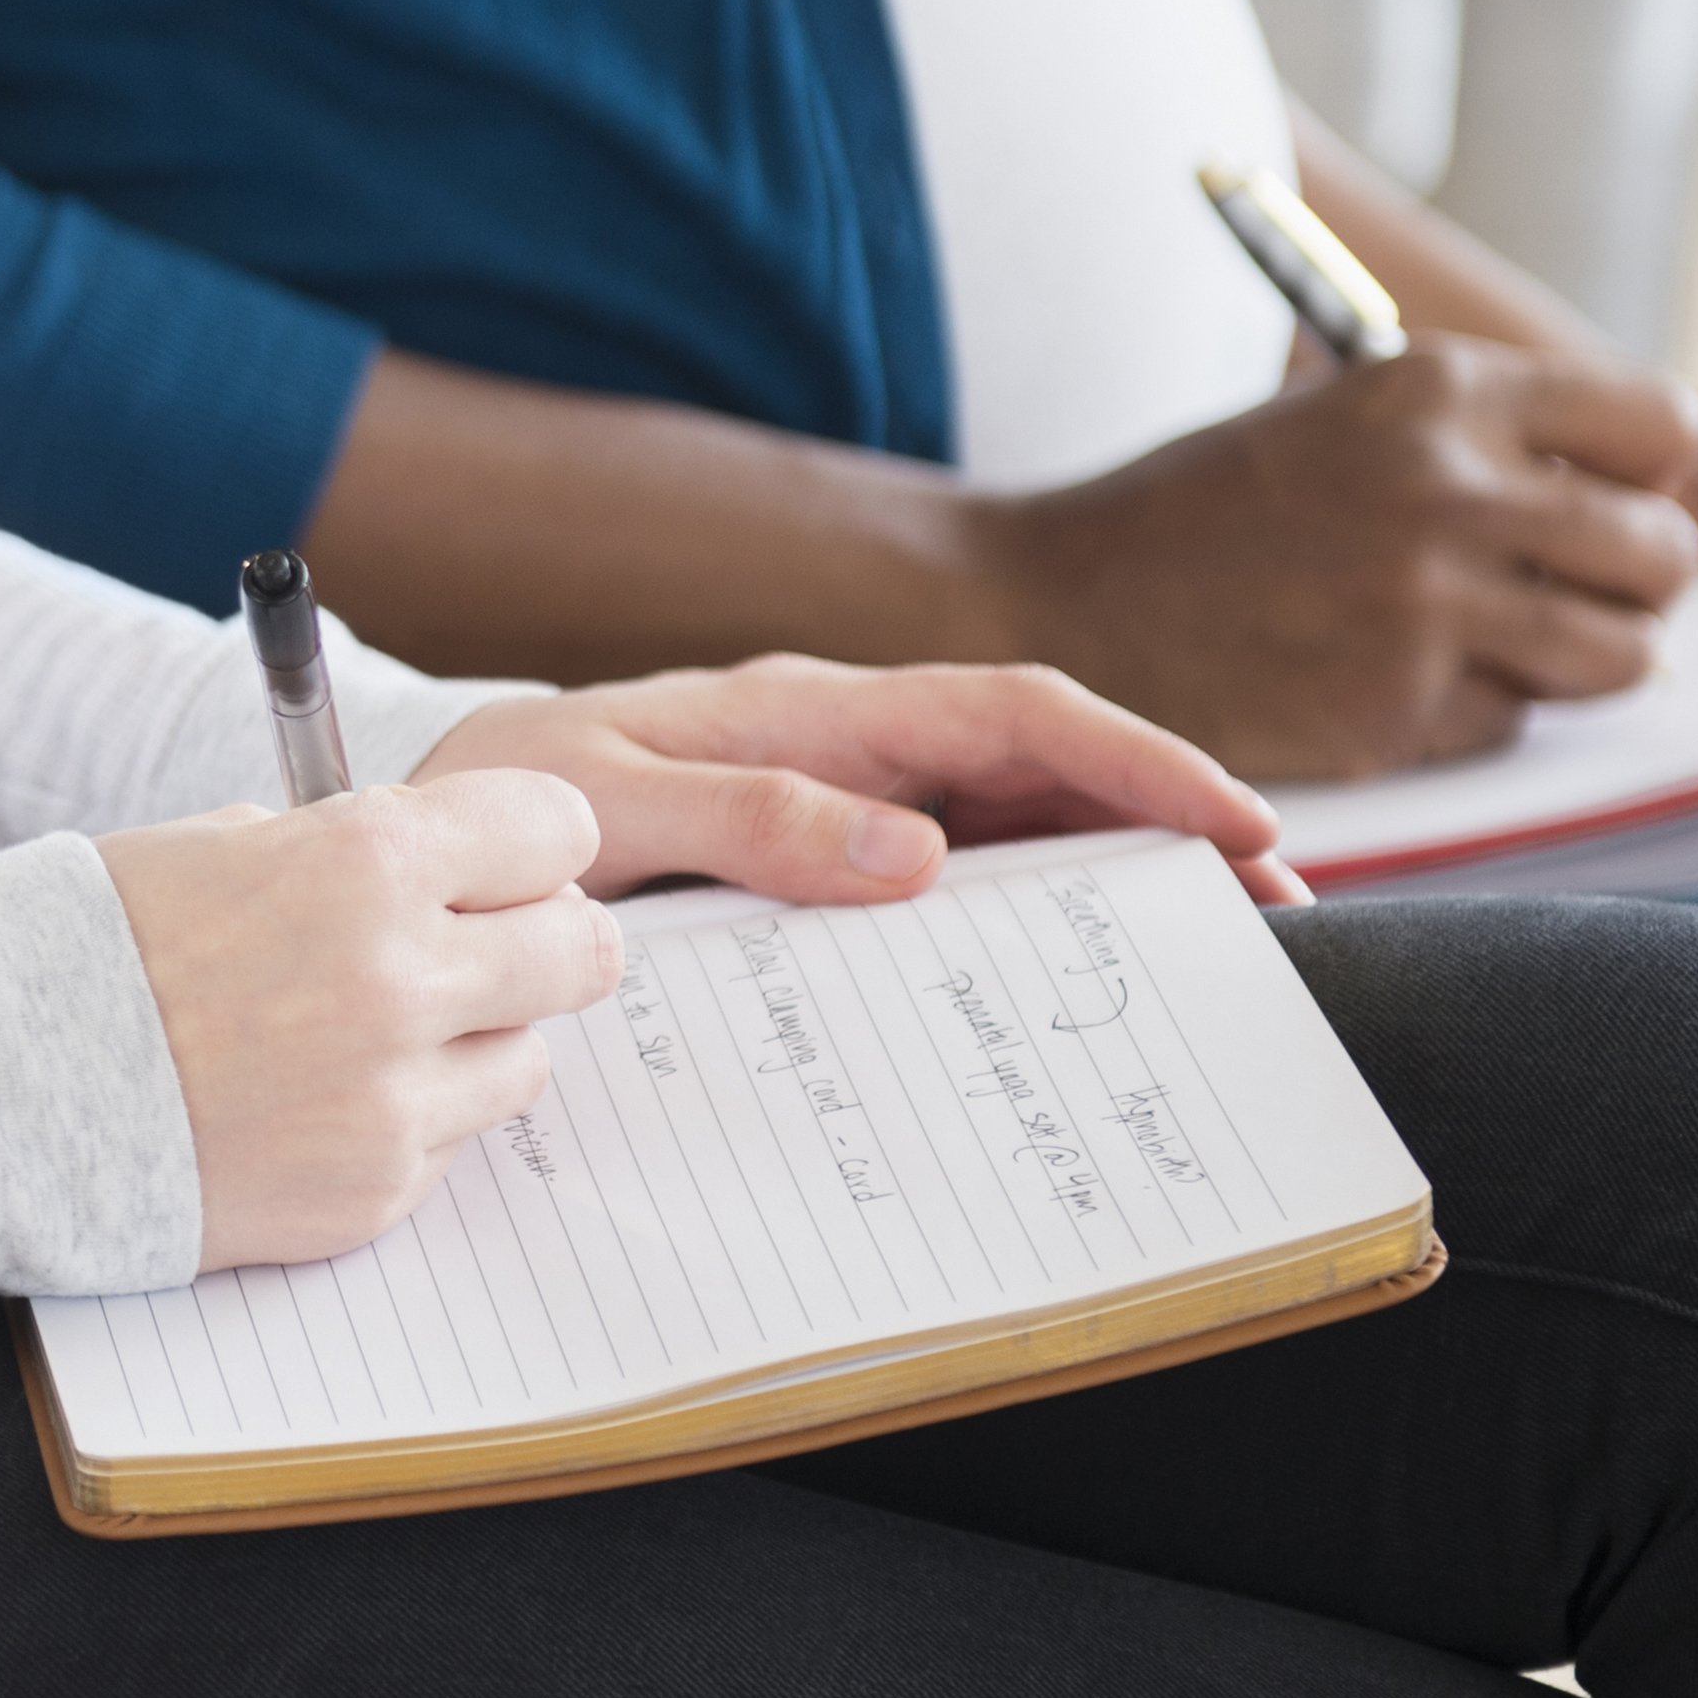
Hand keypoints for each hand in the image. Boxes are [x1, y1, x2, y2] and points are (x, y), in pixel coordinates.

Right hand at [98, 770, 612, 1272]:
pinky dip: (398, 1120)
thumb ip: (356, 849)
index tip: (504, 858)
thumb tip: (454, 869)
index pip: (558, 829)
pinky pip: (446, 1145)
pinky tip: (309, 1101)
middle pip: (585, 952)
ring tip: (370, 1033)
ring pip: (526, 1059)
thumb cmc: (98, 944)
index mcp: (366, 860)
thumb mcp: (226, 843)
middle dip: (543, 939)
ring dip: (472, 1040)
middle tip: (485, 945)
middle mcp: (400, 979)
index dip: (530, 842)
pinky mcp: (371, 1193)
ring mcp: (392, 1100)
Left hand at [416, 653, 1299, 909]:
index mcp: (803, 711)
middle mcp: (839, 750)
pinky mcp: (815, 868)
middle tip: (1281, 916)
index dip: (1134, 760)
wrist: (416, 838)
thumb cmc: (496, 804)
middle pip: (1043, 769)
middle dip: (1168, 825)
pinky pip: (948, 887)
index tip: (1236, 825)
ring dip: (1118, 880)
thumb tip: (915, 852)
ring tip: (1217, 956)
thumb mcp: (598, 807)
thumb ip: (739, 817)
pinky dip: (1029, 923)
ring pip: (1013, 830)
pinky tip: (1073, 986)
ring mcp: (834, 808)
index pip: (1008, 713)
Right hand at [966, 337, 1697, 780]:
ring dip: (1574, 661)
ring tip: (1497, 645)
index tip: (1594, 498)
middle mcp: (1445, 487)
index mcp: (1438, 387)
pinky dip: (1472, 711)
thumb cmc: (1214, 509)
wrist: (1062, 598)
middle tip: (1562, 594)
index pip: (1662, 425)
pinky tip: (1391, 680)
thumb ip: (1486, 440)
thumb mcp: (1351, 416)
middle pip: (1661, 553)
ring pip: (1622, 656)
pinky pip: (1515, 721)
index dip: (1642, 472)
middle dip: (1626, 584)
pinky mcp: (1395, 707)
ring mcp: (1424, 604)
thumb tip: (1643, 494)